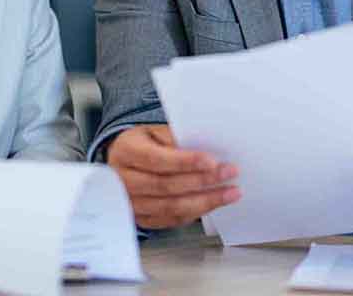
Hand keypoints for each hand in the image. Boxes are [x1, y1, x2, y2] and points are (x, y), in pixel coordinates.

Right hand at [106, 124, 240, 228]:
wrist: (123, 163)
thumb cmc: (143, 144)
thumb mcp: (155, 132)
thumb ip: (176, 140)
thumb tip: (208, 151)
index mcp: (126, 152)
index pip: (157, 159)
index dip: (186, 162)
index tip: (212, 161)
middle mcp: (123, 181)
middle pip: (165, 186)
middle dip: (202, 181)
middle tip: (229, 173)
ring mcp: (131, 204)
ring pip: (171, 207)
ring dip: (205, 201)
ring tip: (229, 192)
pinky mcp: (142, 219)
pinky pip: (172, 220)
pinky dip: (196, 212)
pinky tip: (213, 203)